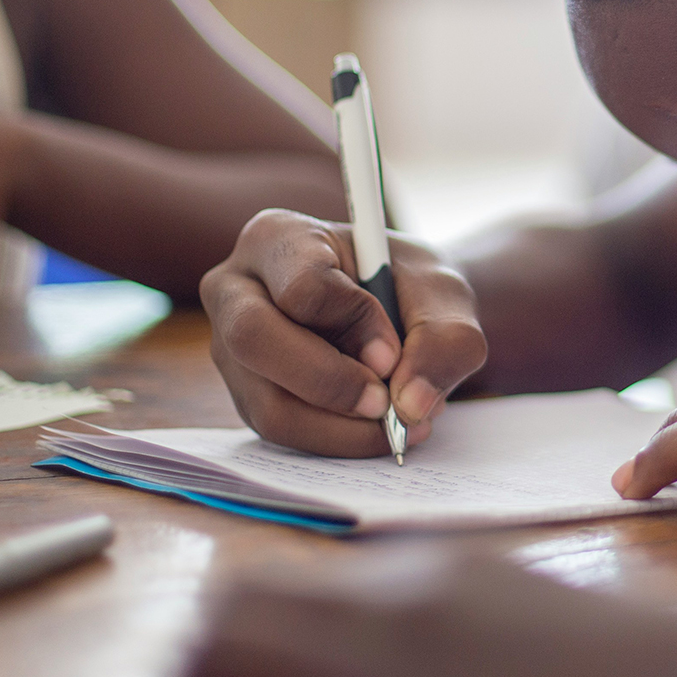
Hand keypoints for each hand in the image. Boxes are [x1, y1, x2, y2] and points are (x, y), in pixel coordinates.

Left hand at [179, 552, 676, 676]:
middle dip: (196, 657)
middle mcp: (390, 612)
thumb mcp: (527, 613)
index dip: (244, 622)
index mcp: (431, 572)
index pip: (291, 578)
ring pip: (221, 667)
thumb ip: (445, 616)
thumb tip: (381, 645)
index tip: (231, 661)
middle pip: (236, 610)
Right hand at [201, 209, 486, 456]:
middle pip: (254, 340)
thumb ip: (444, 340)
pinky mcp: (246, 394)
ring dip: (342, 426)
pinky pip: (281, 431)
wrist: (405, 312)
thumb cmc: (412, 288)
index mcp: (279, 237)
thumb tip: (411, 403)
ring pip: (268, 402)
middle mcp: (236, 289)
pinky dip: (336, 440)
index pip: (302, 286)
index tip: (395, 351)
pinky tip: (377, 428)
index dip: (354, 324)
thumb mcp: (445, 296)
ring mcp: (231, 347)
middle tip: (388, 406)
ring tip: (400, 421)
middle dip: (330, 383)